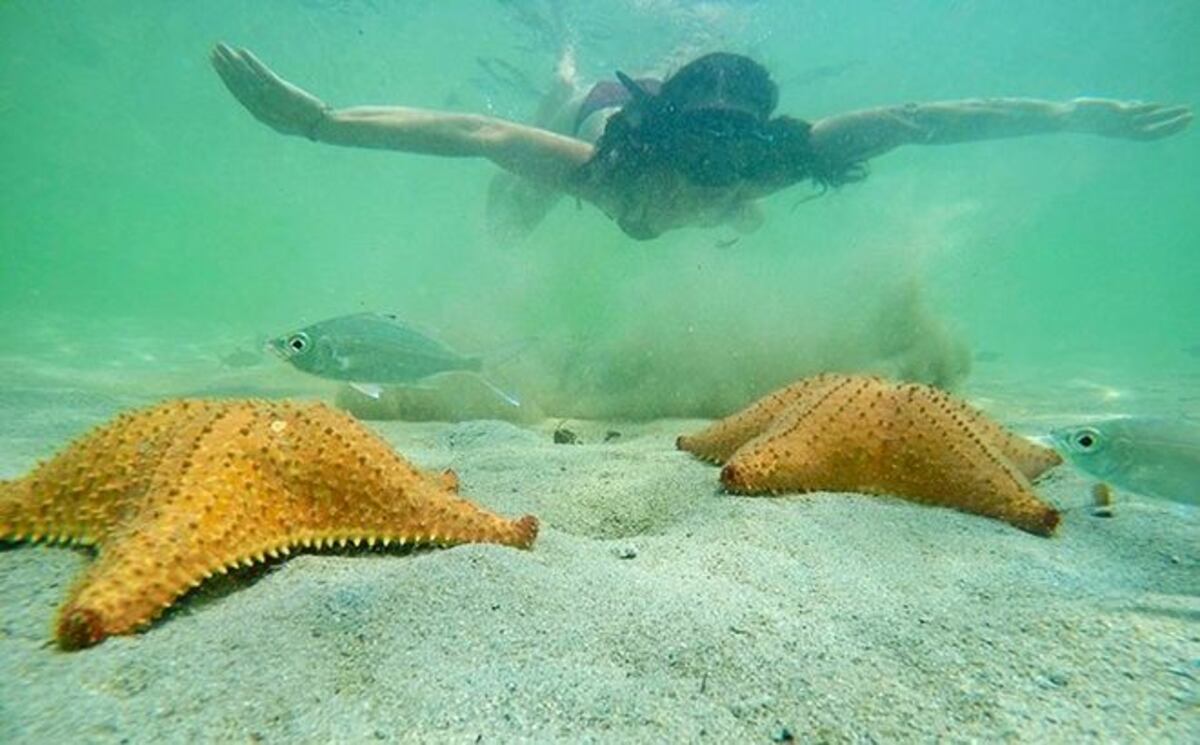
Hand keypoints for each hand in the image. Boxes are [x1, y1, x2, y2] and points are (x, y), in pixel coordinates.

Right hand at [210, 42, 329, 137]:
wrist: (322, 126)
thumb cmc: (305, 122)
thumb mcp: (284, 117)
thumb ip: (271, 107)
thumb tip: (263, 94)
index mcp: (260, 115)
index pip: (238, 93)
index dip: (226, 78)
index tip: (218, 65)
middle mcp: (262, 107)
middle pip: (238, 84)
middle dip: (224, 67)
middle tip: (213, 52)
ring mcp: (271, 99)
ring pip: (246, 78)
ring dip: (232, 61)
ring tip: (222, 47)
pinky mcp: (282, 91)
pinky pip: (263, 75)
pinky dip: (252, 63)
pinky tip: (242, 52)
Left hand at [1069, 98, 1191, 140]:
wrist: (1067, 118)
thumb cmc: (1087, 116)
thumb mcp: (1110, 114)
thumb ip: (1126, 109)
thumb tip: (1138, 104)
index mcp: (1123, 132)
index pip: (1150, 134)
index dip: (1167, 130)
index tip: (1182, 123)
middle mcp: (1123, 130)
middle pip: (1154, 132)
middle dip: (1173, 126)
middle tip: (1191, 118)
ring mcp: (1120, 122)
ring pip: (1150, 121)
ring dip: (1169, 116)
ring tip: (1186, 111)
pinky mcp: (1116, 112)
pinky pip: (1136, 112)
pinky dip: (1149, 109)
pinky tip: (1161, 105)